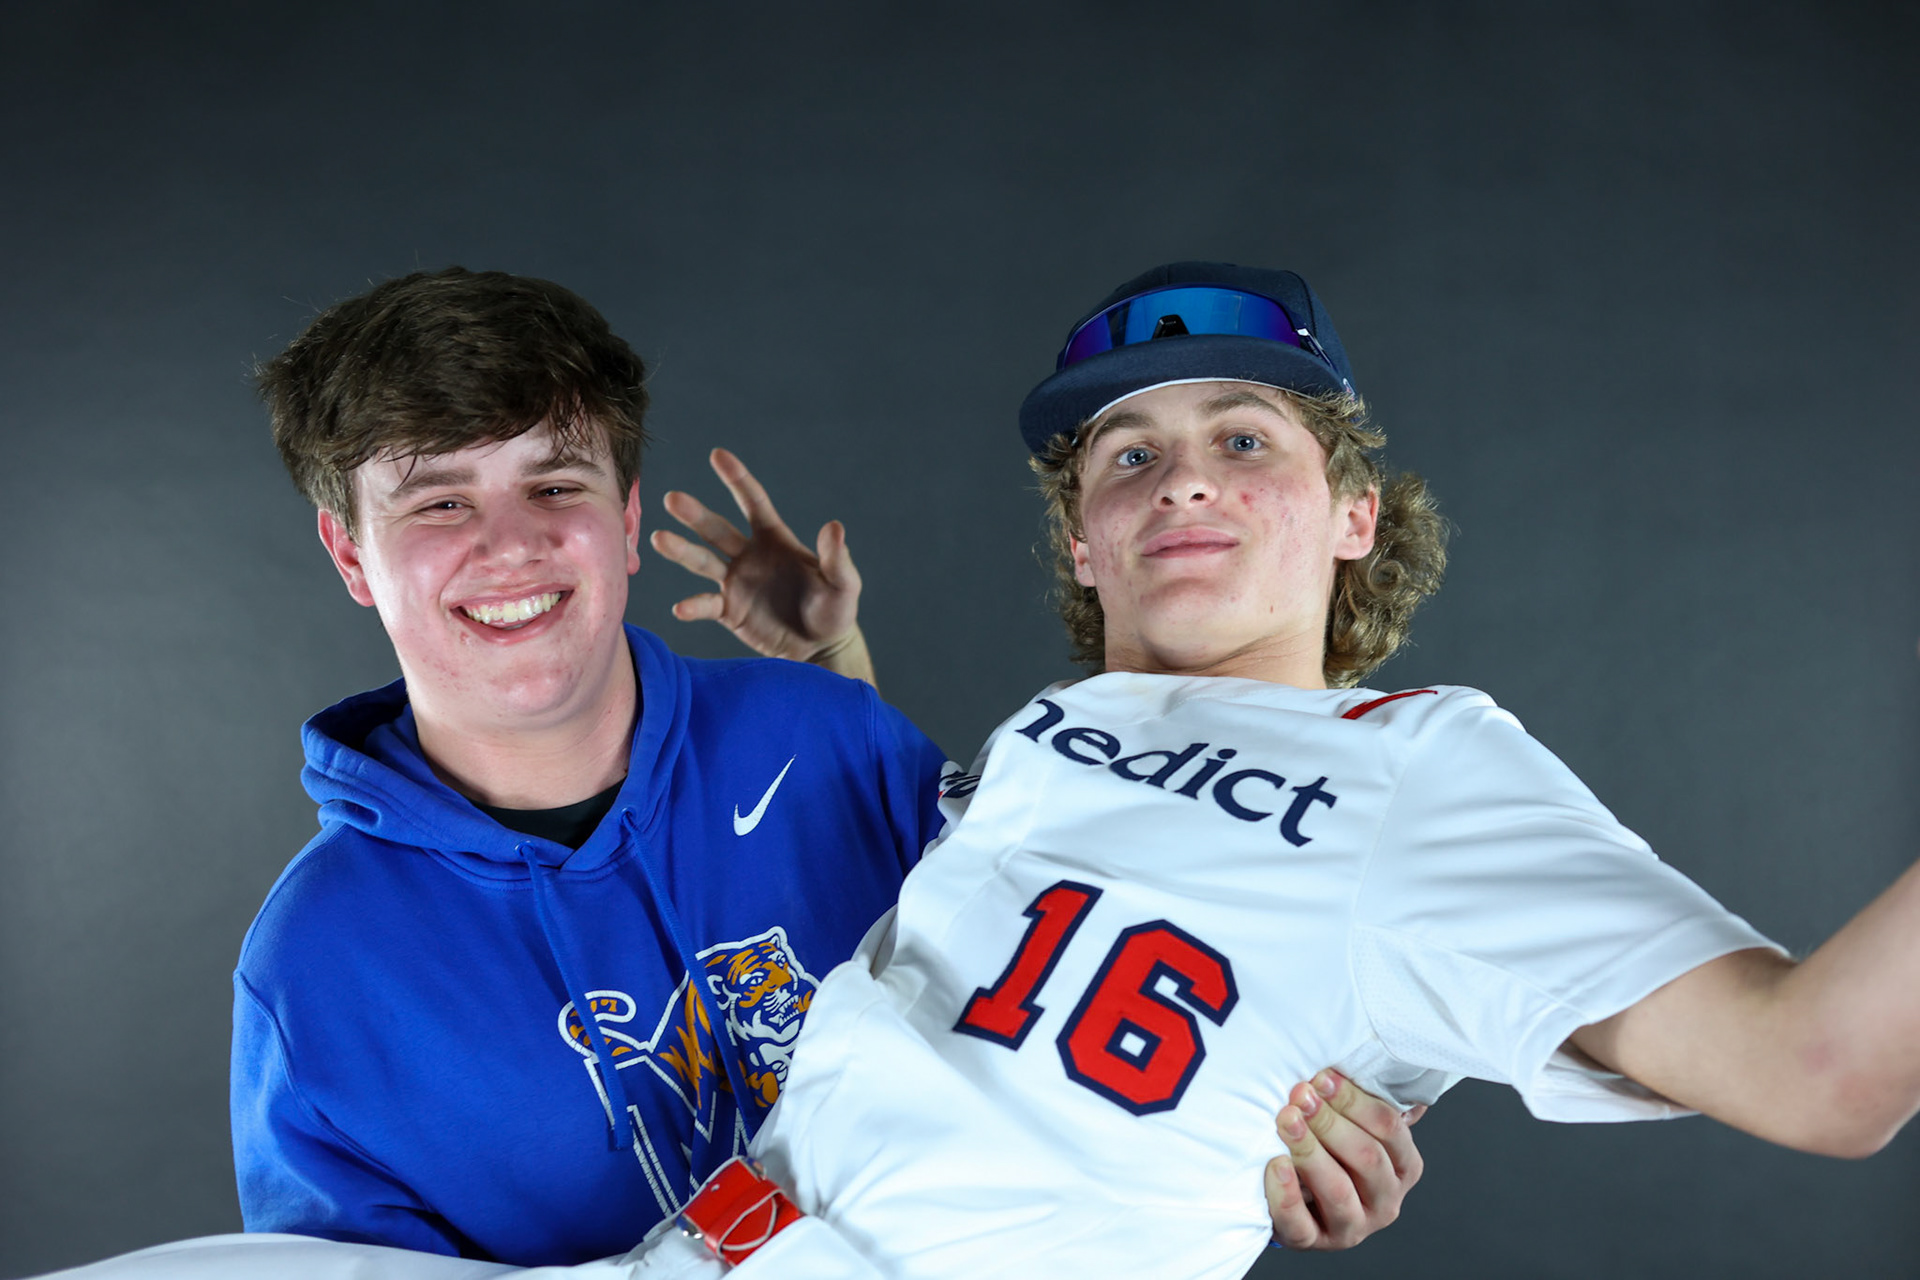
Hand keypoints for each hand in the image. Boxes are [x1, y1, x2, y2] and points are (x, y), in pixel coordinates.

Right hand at [649, 449, 872, 683]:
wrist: (820, 648)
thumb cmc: (835, 610)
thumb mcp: (843, 584)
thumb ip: (837, 558)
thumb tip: (834, 526)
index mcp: (775, 539)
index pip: (752, 502)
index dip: (736, 479)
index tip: (718, 455)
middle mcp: (749, 555)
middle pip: (717, 529)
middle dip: (695, 514)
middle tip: (672, 498)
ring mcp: (736, 582)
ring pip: (702, 561)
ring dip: (681, 550)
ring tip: (658, 538)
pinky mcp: (729, 611)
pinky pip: (706, 605)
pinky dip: (693, 606)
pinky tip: (682, 608)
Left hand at [1263, 1069, 1425, 1250]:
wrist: (1304, 1199)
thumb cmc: (1334, 1151)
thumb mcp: (1357, 1126)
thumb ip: (1369, 1101)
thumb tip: (1386, 1065)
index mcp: (1403, 1166)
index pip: (1389, 1128)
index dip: (1355, 1101)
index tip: (1323, 1078)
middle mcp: (1386, 1200)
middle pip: (1365, 1157)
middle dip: (1330, 1121)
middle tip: (1300, 1095)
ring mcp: (1352, 1226)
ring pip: (1337, 1190)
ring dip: (1310, 1151)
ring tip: (1286, 1121)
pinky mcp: (1314, 1242)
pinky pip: (1301, 1224)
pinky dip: (1286, 1195)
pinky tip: (1275, 1165)